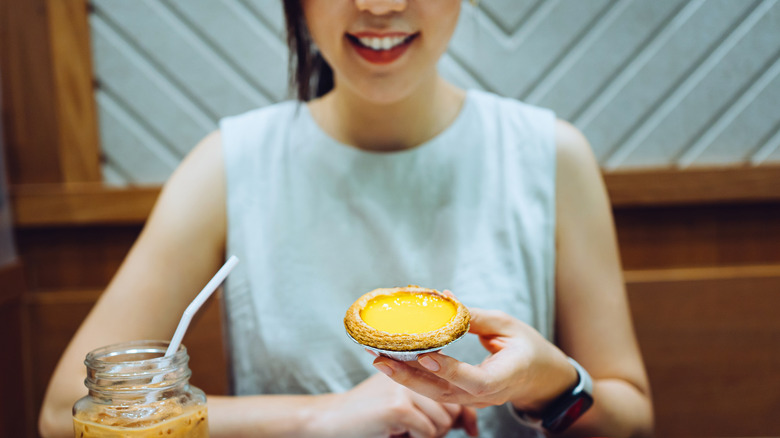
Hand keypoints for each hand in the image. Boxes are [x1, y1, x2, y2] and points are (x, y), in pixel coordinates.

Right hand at [309, 372, 478, 437]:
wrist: (328, 419)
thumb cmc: (368, 415)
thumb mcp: (402, 403)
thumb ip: (431, 404)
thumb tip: (471, 424)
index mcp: (414, 364)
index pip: (454, 387)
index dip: (466, 414)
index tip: (471, 431)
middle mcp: (412, 370)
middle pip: (452, 408)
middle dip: (442, 428)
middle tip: (416, 432)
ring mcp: (405, 387)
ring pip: (443, 422)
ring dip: (428, 436)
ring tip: (403, 432)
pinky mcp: (398, 407)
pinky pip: (427, 432)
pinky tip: (395, 433)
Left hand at [372, 307, 577, 413]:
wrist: (541, 379)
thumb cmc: (528, 348)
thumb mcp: (509, 326)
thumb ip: (476, 317)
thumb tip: (445, 299)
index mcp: (504, 376)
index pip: (474, 380)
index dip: (450, 370)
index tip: (426, 355)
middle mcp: (485, 395)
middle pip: (444, 393)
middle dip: (409, 376)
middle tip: (380, 358)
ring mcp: (472, 401)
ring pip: (434, 394)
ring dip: (404, 377)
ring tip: (378, 358)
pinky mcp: (462, 397)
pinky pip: (435, 390)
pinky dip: (413, 376)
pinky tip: (393, 362)